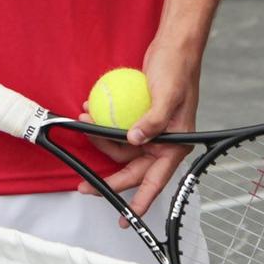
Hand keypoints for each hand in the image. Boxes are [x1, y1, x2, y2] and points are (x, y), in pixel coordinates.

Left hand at [78, 35, 201, 218]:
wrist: (175, 46)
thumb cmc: (178, 70)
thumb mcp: (166, 95)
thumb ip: (152, 121)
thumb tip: (135, 140)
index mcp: (175, 144)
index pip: (156, 180)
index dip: (140, 201)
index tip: (126, 217)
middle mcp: (163, 143)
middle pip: (132, 169)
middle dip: (107, 177)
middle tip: (84, 185)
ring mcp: (151, 131)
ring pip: (121, 148)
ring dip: (101, 138)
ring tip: (86, 122)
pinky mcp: (140, 118)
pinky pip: (118, 129)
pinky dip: (104, 124)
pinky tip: (92, 111)